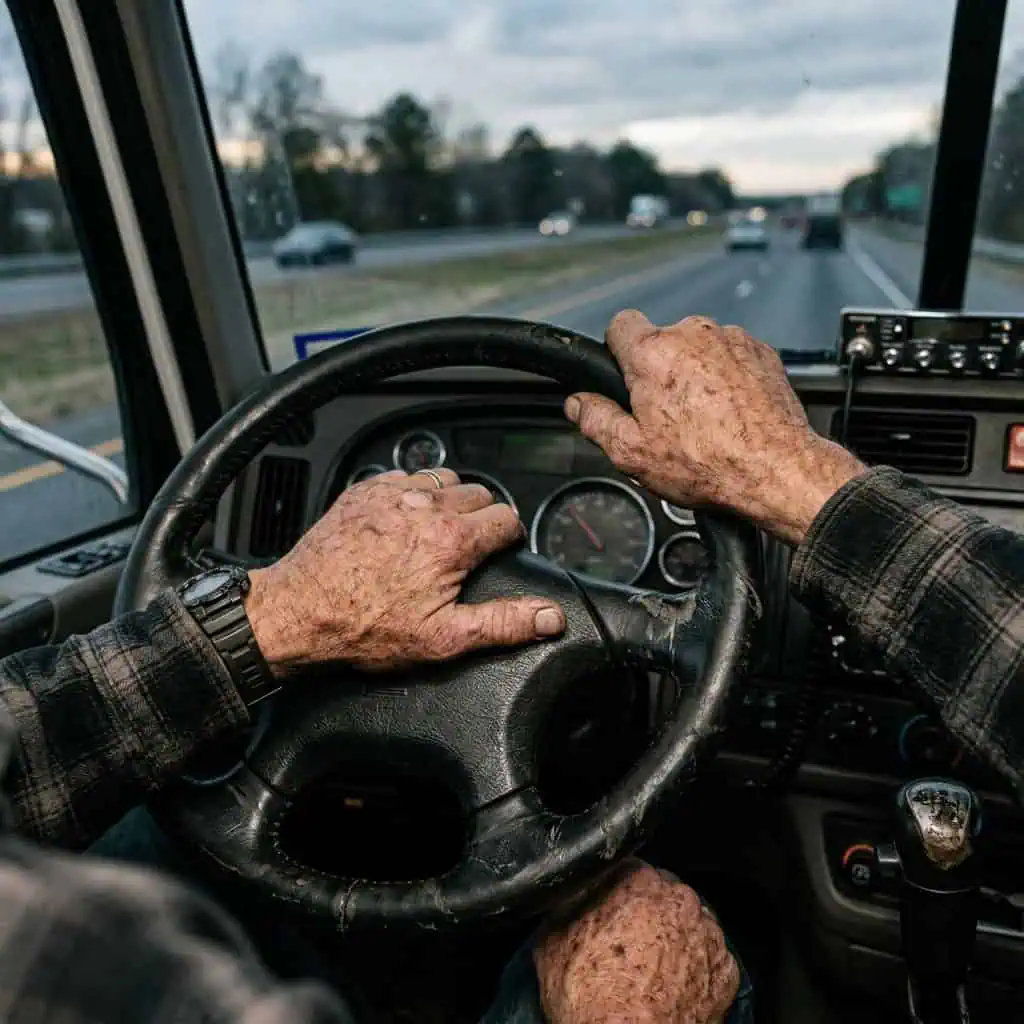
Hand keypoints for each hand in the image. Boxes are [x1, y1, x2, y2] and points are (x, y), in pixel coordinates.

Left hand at [244, 469, 565, 675]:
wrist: (298, 611)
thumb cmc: (363, 627)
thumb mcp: (443, 639)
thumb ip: (503, 623)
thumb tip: (549, 617)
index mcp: (452, 539)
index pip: (507, 518)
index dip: (507, 538)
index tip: (495, 554)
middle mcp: (425, 505)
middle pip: (479, 494)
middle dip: (479, 519)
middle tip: (463, 552)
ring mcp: (392, 492)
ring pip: (443, 479)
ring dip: (448, 501)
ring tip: (434, 534)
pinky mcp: (365, 489)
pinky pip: (405, 475)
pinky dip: (411, 493)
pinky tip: (402, 523)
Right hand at [534, 859, 739, 1023]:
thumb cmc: (588, 993)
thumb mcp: (550, 940)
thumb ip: (568, 906)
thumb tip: (573, 898)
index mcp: (636, 878)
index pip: (627, 870)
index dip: (615, 893)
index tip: (607, 914)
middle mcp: (678, 896)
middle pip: (663, 894)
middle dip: (648, 912)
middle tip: (628, 943)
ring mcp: (709, 933)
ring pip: (690, 924)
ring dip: (676, 937)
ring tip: (653, 969)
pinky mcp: (728, 970)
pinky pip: (709, 959)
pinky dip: (695, 969)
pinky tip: (675, 987)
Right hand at [565, 310, 865, 545]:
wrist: (776, 469)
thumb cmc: (708, 463)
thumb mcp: (631, 453)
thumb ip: (596, 420)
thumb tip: (578, 404)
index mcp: (652, 353)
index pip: (619, 325)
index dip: (617, 352)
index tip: (624, 377)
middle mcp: (693, 334)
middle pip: (661, 341)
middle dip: (659, 371)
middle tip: (665, 416)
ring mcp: (731, 340)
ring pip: (698, 350)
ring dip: (695, 375)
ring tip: (703, 420)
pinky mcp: (761, 352)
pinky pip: (731, 358)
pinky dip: (727, 380)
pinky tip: (729, 415)